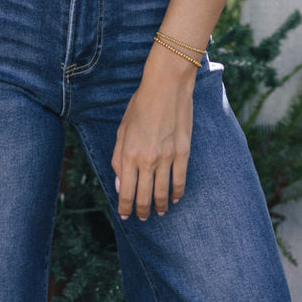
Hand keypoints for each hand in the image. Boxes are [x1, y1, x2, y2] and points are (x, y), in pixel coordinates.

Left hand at [111, 48, 195, 219]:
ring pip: (162, 193)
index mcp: (129, 154)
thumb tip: (120, 184)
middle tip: (142, 217)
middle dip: (141, 212)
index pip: (126, 192)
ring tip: (159, 212)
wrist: (167, 84)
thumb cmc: (141, 104)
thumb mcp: (122, 129)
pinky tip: (175, 198)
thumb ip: (118, 158)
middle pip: (144, 197)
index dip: (125, 208)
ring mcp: (167, 157)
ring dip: (159, 207)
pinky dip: (177, 193)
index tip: (124, 215)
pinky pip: (180, 181)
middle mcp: (147, 159)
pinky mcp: (183, 152)